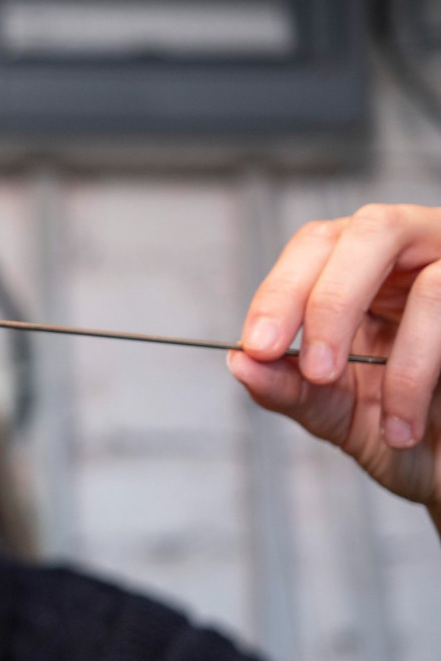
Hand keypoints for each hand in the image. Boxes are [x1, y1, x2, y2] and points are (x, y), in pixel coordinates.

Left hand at [229, 204, 440, 522]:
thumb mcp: (333, 411)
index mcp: (363, 268)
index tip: (258, 346)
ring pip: (434, 282)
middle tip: (317, 372)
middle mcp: (417, 253)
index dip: (283, 290)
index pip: (316, 246)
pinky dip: (430, 377)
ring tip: (391, 428)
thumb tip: (238, 362)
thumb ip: (286, 387)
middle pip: (372, 231)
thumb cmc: (401, 429)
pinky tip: (413, 429)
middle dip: (333, 302)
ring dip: (405, 364)